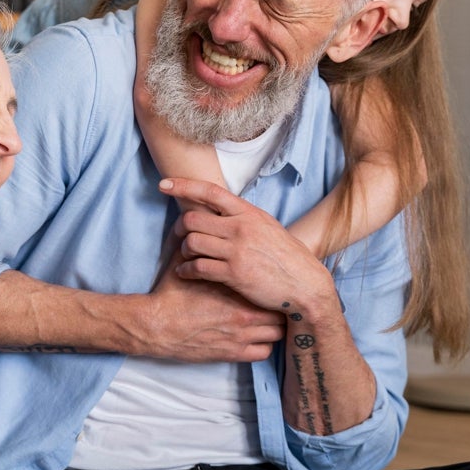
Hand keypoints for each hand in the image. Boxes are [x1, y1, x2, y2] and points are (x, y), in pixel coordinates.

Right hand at [135, 256, 284, 362]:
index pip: (270, 287)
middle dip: (277, 306)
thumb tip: (199, 224)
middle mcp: (244, 314)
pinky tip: (255, 338)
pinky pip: (264, 352)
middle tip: (271, 302)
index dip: (272, 285)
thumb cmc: (170, 295)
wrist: (157, 326)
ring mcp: (240, 337)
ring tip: (266, 321)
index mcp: (235, 289)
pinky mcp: (233, 354)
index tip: (268, 283)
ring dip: (274, 327)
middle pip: (281, 311)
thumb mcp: (184, 263)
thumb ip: (199, 247)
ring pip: (277, 334)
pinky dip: (264, 345)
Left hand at [162, 177, 335, 314]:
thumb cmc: (285, 256)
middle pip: (192, 219)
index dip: (184, 185)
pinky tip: (185, 272)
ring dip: (183, 250)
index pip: (210, 192)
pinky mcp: (233, 274)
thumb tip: (219, 209)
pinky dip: (185, 270)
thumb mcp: (266, 226)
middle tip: (178, 235)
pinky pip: (197, 267)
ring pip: (192, 243)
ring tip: (185, 256)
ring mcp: (236, 251)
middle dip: (179, 227)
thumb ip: (242, 217)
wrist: (305, 285)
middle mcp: (241, 228)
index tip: (164, 185)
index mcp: (248, 213)